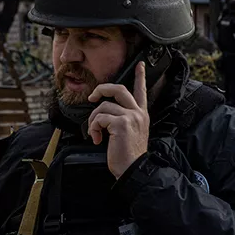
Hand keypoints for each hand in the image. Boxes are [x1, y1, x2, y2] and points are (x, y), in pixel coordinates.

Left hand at [87, 61, 149, 178]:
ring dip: (93, 120)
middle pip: (119, 89)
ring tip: (95, 133)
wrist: (133, 169)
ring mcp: (131, 117)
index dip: (140, 77)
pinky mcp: (121, 123)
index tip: (140, 65)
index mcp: (141, 115)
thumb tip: (104, 113)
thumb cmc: (128, 155)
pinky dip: (93, 128)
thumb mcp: (130, 133)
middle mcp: (138, 113)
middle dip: (102, 89)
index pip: (141, 91)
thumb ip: (123, 120)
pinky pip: (99, 118)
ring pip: (104, 106)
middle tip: (92, 96)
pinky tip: (97, 139)